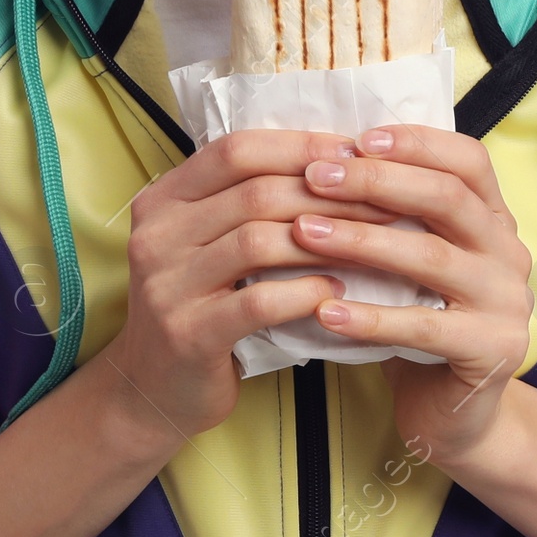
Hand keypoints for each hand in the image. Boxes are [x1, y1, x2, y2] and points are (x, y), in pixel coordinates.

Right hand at [105, 129, 402, 448]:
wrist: (153, 389)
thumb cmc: (199, 306)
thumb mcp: (207, 242)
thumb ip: (246, 202)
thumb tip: (334, 162)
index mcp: (164, 199)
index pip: (236, 150)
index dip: (299, 147)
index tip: (354, 154)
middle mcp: (157, 234)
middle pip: (254, 192)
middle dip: (329, 194)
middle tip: (383, 200)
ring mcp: (167, 284)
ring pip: (257, 241)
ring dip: (325, 240)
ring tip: (370, 244)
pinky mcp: (188, 332)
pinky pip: (259, 302)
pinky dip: (305, 292)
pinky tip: (336, 291)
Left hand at [291, 121, 533, 466]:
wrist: (455, 412)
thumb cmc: (419, 321)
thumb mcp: (412, 259)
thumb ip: (394, 215)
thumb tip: (324, 160)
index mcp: (494, 219)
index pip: (468, 160)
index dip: (414, 143)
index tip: (354, 140)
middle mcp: (509, 252)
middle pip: (448, 198)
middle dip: (377, 181)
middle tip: (316, 177)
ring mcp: (507, 302)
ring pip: (432, 257)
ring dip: (362, 240)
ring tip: (305, 233)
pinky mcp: (493, 351)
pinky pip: (423, 327)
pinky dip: (371, 317)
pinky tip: (325, 310)